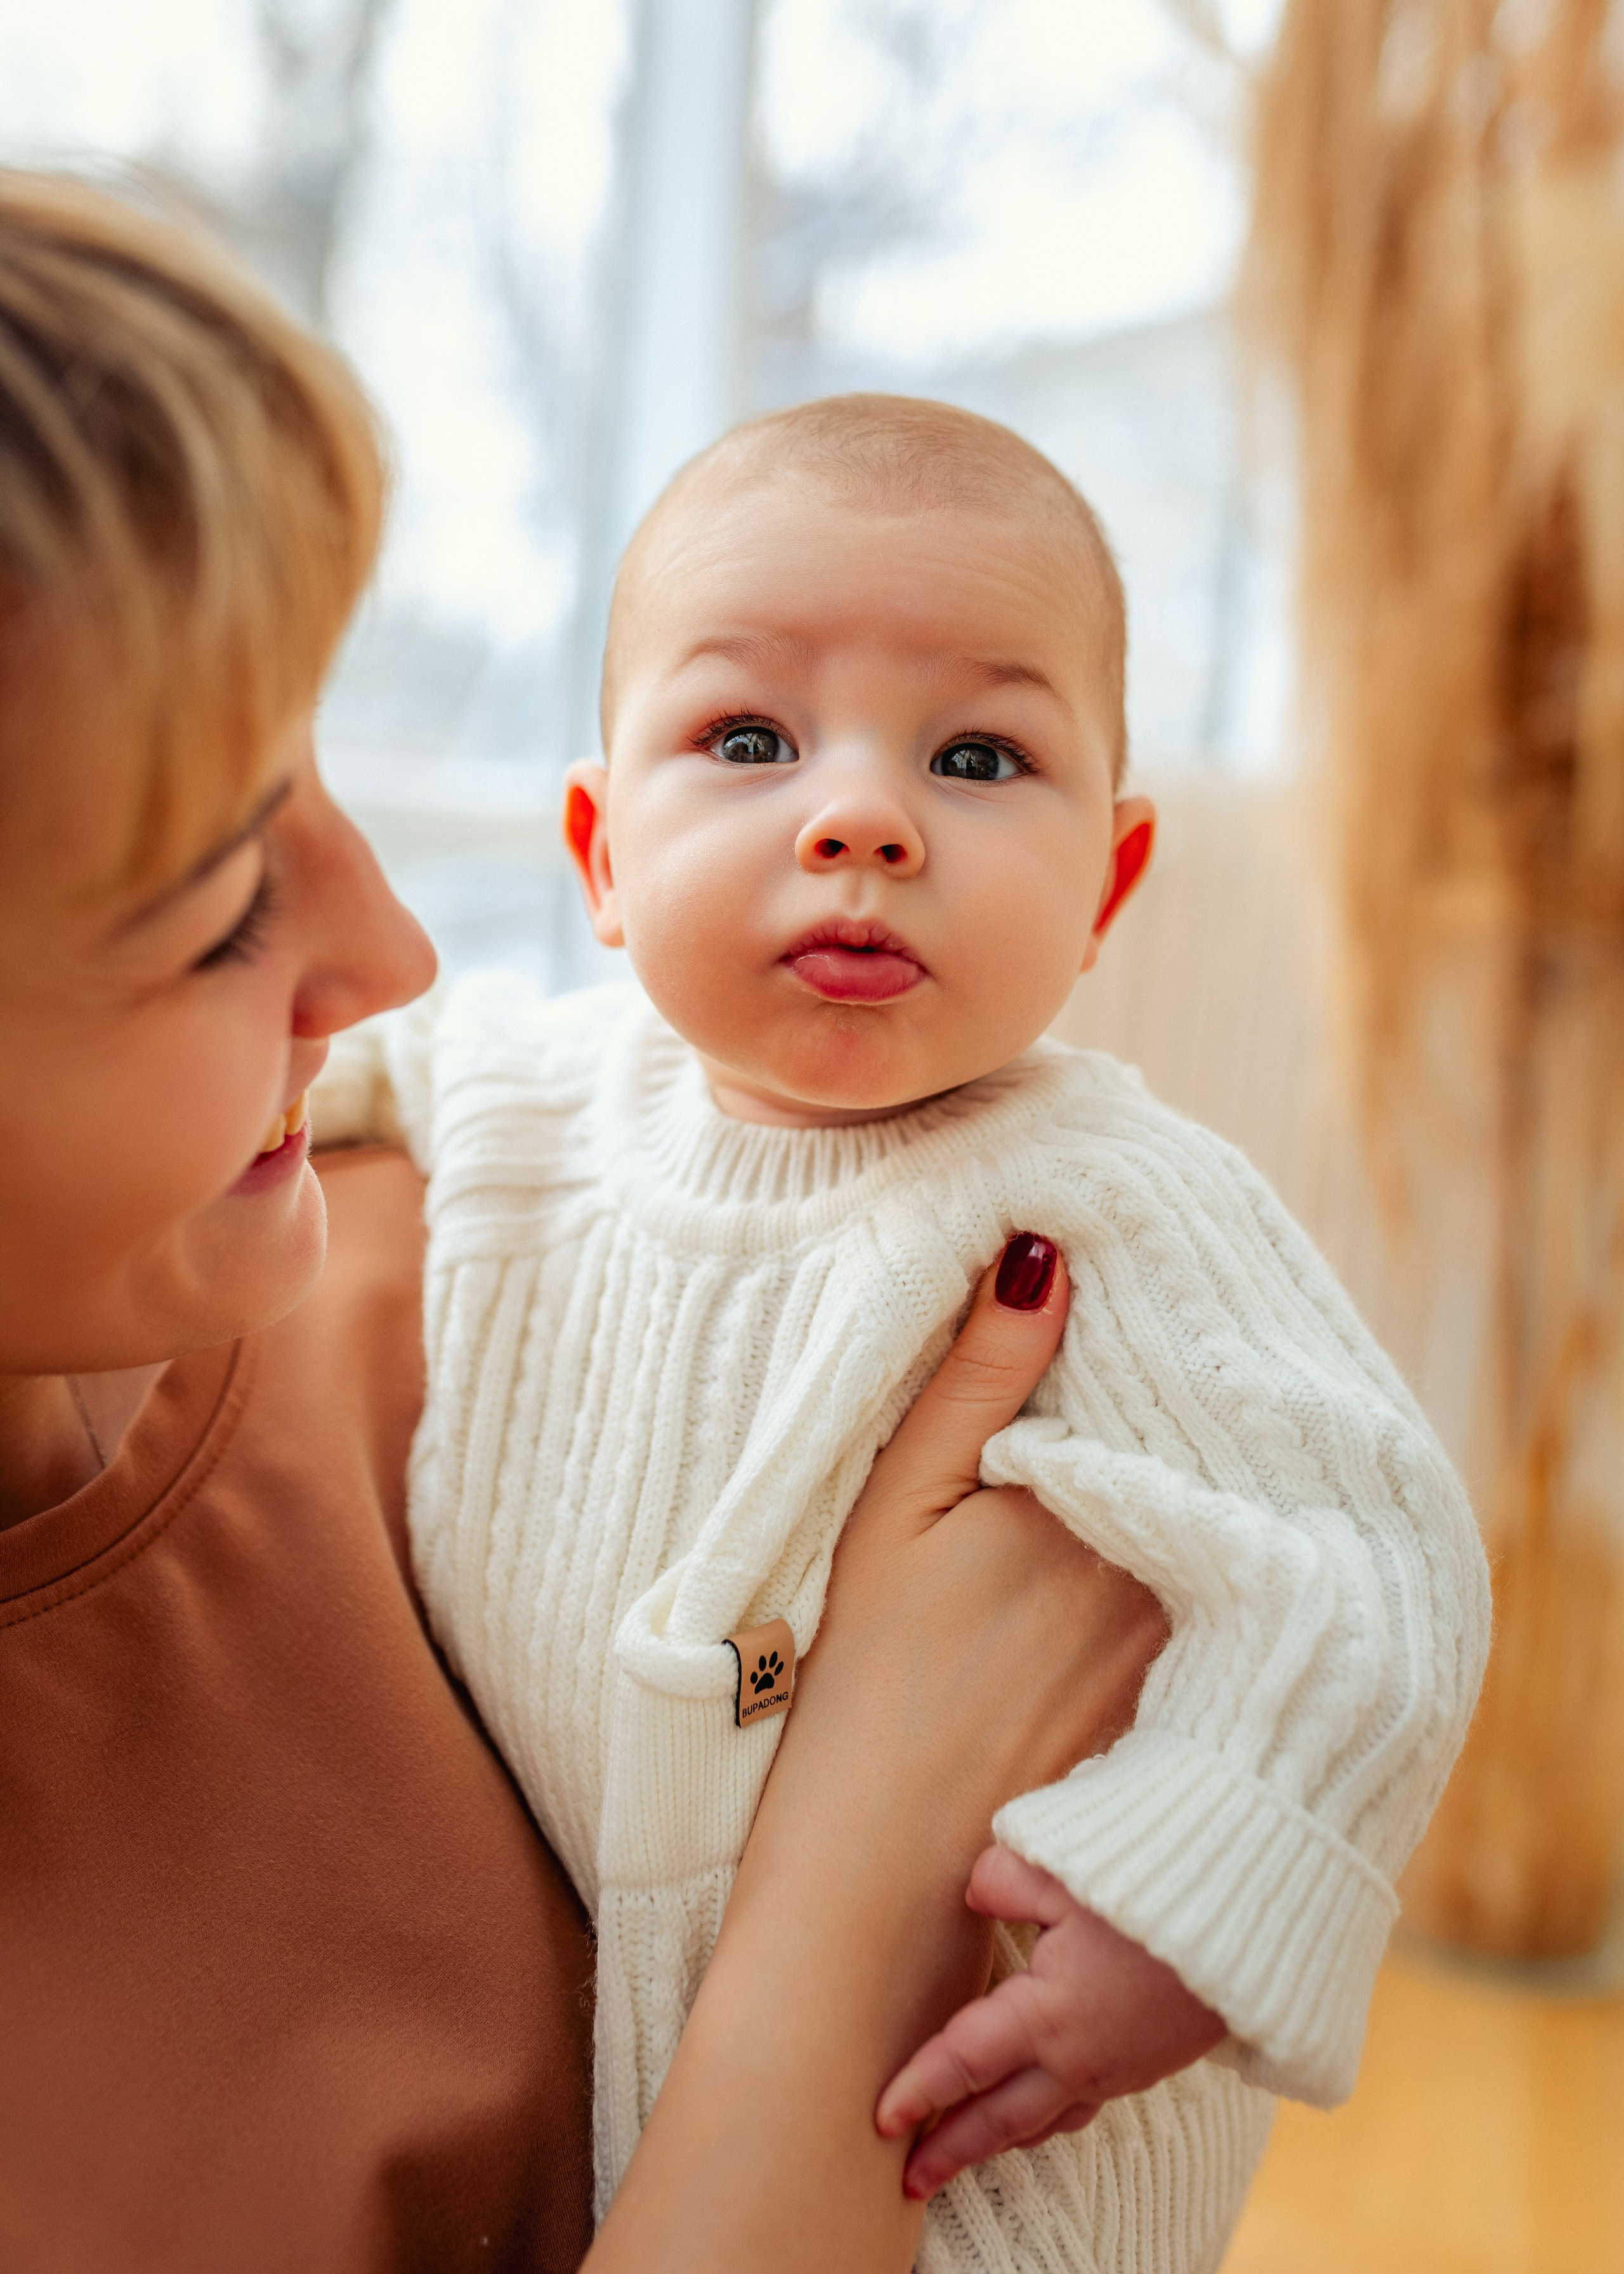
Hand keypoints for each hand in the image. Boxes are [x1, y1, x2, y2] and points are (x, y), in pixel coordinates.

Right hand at [587, 1236, 1167, 2273]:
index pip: (1155, 1380)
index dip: (1143, 1328)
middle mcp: (1173, 1573)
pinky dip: (1197, 1559)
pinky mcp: (1198, 1710)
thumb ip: (971, 1377)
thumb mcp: (894, 1512)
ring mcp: (1194, 1649)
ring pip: (1212, 1521)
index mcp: (1098, 1506)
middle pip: (1198, 1451)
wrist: (885, 1888)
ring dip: (1193, 1474)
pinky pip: (1219, 1599)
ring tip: (1146, 1429)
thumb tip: (1042, 1253)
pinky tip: (1156, 1544)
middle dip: (1178, 1394)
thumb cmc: (865, 1693)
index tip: (1132, 1276)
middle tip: (1146, 1337)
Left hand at [877, 1845, 1227, 2199]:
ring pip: (1044, 2121)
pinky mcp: (1148, 2064)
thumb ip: (1001, 1881)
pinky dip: (1049, 2122)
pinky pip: (1083, 2108)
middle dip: (951, 2151)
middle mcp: (1078, 2057)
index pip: (964, 2063)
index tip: (881, 2120)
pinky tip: (1040, 2115)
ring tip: (965, 2154)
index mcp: (1047, 2015)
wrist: (1251, 1924)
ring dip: (999, 2142)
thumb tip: (974, 1893)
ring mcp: (1117, 2069)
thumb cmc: (1154, 1891)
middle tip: (907, 2181)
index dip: (919, 2091)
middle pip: (999, 2118)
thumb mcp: (1062, 1871)